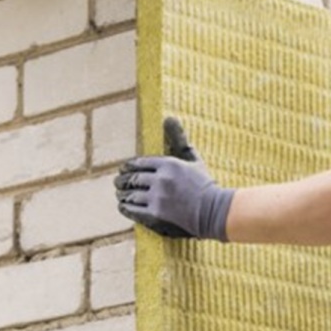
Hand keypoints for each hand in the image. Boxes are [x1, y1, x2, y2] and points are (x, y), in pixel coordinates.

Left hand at [114, 117, 234, 240]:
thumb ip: (179, 139)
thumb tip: (169, 117)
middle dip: (122, 181)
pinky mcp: (157, 213)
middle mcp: (160, 179)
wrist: (214, 210)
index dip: (128, 167)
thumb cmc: (204, 184)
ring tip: (119, 194)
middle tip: (117, 182)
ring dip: (123, 194)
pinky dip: (126, 208)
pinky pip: (135, 209)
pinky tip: (123, 206)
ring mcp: (157, 196)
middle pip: (133, 178)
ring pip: (131, 194)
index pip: (139, 163)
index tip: (123, 169)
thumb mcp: (193, 159)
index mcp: (168, 163)